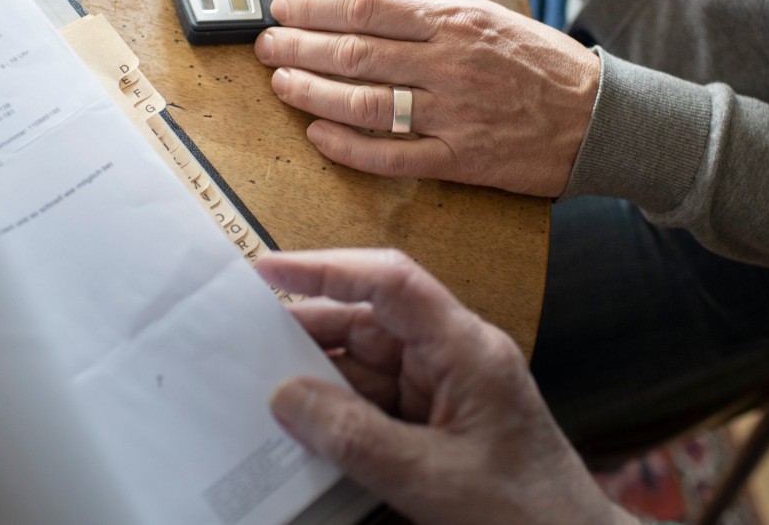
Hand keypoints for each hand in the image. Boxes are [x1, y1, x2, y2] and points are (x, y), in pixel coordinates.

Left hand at [254, 0, 599, 196]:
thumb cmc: (539, 61)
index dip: (315, 8)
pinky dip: (349, 147)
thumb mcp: (486, 11)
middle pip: (357, 54)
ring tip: (280, 83)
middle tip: (264, 45)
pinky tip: (317, 133)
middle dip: (300, 48)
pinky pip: (393, 156)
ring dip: (314, 92)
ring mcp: (454, 115)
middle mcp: (450, 65)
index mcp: (454, 23)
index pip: (368, 10)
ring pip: (367, 103)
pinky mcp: (460, 161)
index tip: (281, 8)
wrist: (598, 116)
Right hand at [256, 249, 633, 524]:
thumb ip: (354, 437)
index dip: (328, 268)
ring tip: (262, 384)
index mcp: (467, 349)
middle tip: (244, 338)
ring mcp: (449, 388)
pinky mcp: (441, 420)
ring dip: (321, 374)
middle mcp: (456, 355)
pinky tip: (304, 423)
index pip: (391, 283)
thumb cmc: (524, 511)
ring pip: (370, 363)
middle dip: (311, 327)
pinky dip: (341, 409)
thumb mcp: (430, 479)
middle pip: (373, 321)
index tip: (269, 268)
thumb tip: (286, 396)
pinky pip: (379, 400)